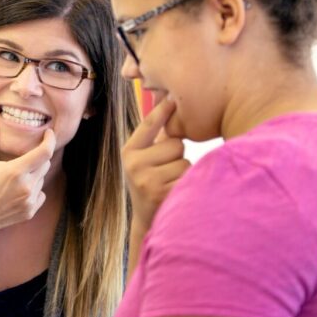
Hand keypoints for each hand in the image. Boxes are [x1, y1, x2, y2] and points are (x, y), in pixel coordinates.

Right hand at [0, 118, 55, 248]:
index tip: (49, 133)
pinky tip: (18, 189)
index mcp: (15, 172)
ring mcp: (29, 201)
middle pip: (44, 164)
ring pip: (41, 179)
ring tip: (15, 175)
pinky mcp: (29, 212)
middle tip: (25, 154)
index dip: (50, 140)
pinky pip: (40, 194)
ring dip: (34, 173)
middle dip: (38, 156)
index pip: (44, 152)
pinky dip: (34, 189)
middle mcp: (26, 187)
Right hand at [122, 98, 190, 238]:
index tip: (173, 97)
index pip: (149, 124)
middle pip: (175, 144)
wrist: (147, 219)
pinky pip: (188, 178)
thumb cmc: (150, 181)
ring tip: (170, 181)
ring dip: (183, 171)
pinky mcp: (161, 194)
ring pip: (184, 162)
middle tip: (166, 169)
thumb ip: (154, 137)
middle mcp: (134, 164)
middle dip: (177, 155)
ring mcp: (147, 181)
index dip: (163, 110)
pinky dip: (186, 184)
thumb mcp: (143, 159)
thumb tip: (169, 100)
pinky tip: (174, 192)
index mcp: (129, 151)